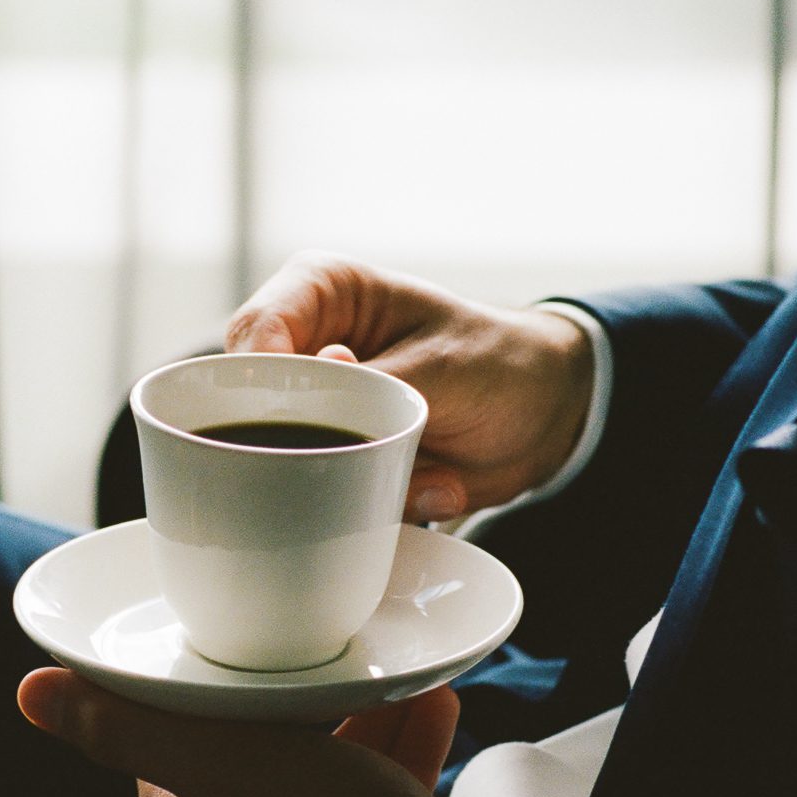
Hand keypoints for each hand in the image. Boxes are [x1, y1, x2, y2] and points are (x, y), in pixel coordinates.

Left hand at [17, 668, 460, 796]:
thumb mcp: (217, 755)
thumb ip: (125, 724)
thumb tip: (30, 692)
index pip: (168, 740)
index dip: (199, 693)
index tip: (233, 651)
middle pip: (253, 750)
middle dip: (296, 700)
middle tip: (324, 654)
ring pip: (320, 769)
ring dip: (357, 719)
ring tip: (387, 673)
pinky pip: (374, 794)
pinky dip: (397, 749)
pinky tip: (428, 704)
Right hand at [227, 254, 592, 521]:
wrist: (548, 416)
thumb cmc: (498, 362)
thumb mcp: (441, 368)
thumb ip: (368, 388)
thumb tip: (302, 418)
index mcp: (318, 292)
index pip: (254, 333)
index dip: (261, 383)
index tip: (296, 422)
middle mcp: (302, 348)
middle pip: (247, 404)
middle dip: (311, 446)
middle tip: (372, 456)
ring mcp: (313, 410)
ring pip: (283, 462)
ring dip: (359, 480)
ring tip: (427, 467)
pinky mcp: (332, 460)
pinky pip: (324, 497)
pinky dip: (381, 504)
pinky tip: (436, 484)